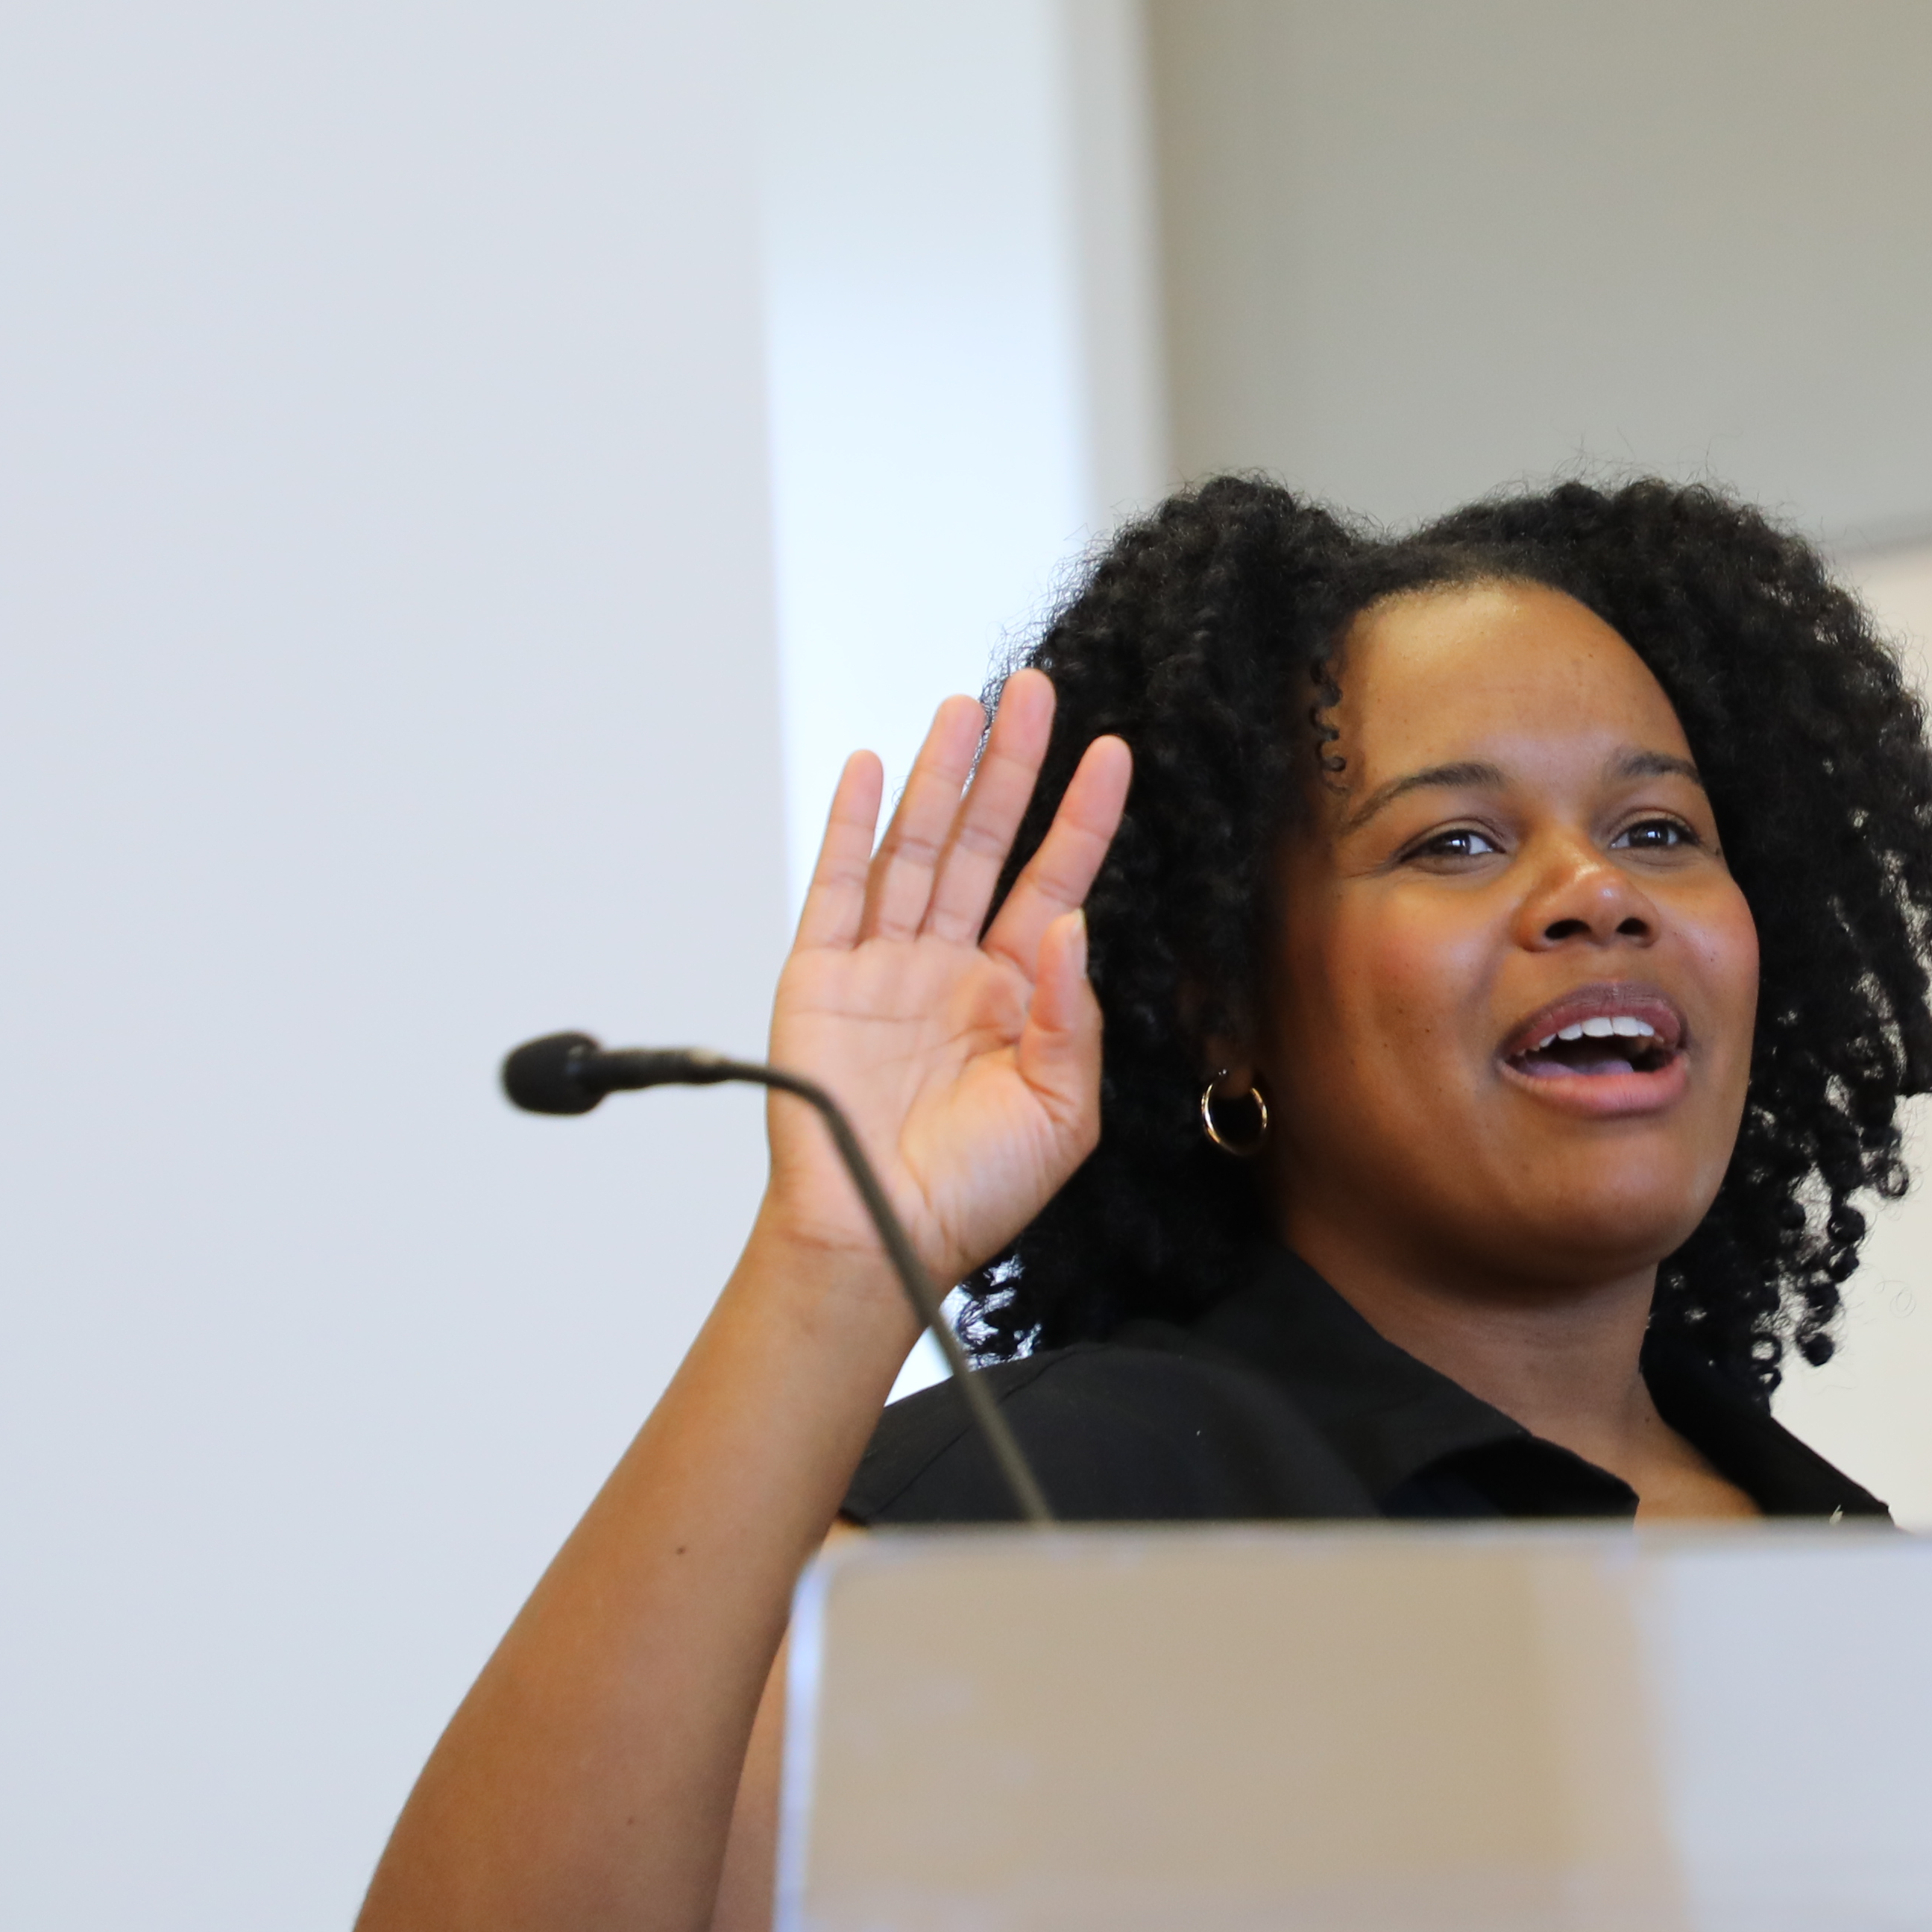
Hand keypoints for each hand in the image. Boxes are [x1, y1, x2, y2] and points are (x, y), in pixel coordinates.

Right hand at [759, 670, 1132, 1283]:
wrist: (881, 1240)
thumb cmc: (974, 1192)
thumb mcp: (1060, 1111)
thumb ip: (1068, 1016)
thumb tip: (1068, 924)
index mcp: (1015, 992)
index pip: (1055, 880)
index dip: (1081, 816)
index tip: (1110, 754)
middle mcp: (951, 964)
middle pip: (987, 841)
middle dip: (1012, 765)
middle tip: (1035, 691)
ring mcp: (885, 964)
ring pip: (918, 845)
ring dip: (940, 774)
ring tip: (965, 705)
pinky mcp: (821, 974)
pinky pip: (837, 885)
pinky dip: (850, 824)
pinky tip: (870, 768)